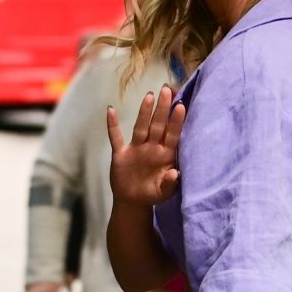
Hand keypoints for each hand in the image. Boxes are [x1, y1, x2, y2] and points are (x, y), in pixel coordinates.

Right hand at [106, 85, 184, 208]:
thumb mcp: (163, 193)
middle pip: (158, 125)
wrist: (133, 201)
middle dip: (162, 108)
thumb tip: (175, 173)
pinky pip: (116, 137)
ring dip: (144, 112)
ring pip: (141, 127)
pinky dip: (112, 125)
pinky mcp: (121, 153)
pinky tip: (111, 110)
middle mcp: (152, 147)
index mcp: (165, 155)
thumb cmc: (152, 194)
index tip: (180, 106)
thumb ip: (170, 183)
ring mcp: (136, 148)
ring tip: (149, 95)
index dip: (176, 121)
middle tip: (167, 90)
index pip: (172, 135)